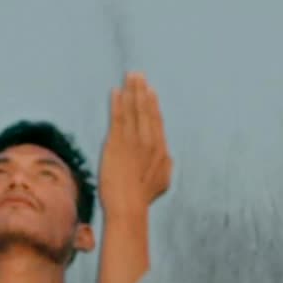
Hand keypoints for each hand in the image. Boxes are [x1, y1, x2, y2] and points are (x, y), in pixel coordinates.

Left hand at [98, 72, 172, 219]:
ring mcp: (132, 140)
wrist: (129, 206)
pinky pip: (118, 117)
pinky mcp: (116, 143)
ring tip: (128, 77)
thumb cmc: (143, 198)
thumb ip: (166, 166)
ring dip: (130, 91)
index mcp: (160, 148)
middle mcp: (148, 140)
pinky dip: (117, 103)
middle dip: (141, 90)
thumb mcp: (163, 182)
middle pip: (145, 109)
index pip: (156, 120)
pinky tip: (115, 91)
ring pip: (132, 109)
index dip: (152, 104)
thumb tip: (167, 157)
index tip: (150, 90)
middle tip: (138, 75)